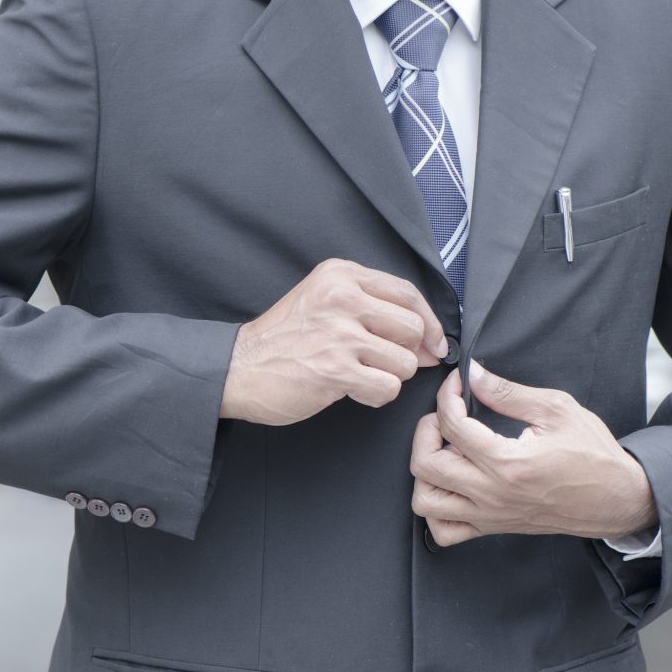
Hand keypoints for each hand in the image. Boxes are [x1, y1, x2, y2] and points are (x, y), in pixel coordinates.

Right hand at [219, 258, 448, 425]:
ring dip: (389, 376)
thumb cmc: (283, 339)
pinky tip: (354, 391)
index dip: (429, 322)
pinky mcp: (335, 370)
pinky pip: (388, 387)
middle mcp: (342, 298)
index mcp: (341, 275)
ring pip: (404, 361)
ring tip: (361, 375)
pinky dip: (376, 396)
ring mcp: (339, 334)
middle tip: (387, 363)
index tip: (433, 343)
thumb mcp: (323, 301)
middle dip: (408, 353)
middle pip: (412, 327)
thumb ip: (372, 310)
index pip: (408, 293)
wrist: (237, 368)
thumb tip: (429, 343)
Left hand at [410, 363, 657, 546]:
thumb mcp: (557, 409)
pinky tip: (450, 483)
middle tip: (447, 414)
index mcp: (507, 463)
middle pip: (425, 464)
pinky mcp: (492, 527)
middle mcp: (491, 494)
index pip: (452, 425)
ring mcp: (489, 515)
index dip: (447, 395)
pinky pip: (443, 531)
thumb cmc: (593, 453)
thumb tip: (474, 375)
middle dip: (426, 429)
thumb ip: (509, 392)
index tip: (458, 384)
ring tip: (445, 449)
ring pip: (425, 501)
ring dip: (425, 470)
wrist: (617, 498)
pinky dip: (435, 508)